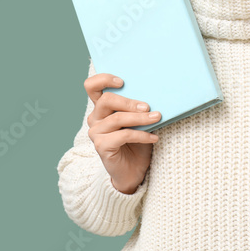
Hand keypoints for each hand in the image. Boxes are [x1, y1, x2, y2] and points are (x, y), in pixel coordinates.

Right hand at [85, 72, 161, 193]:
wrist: (133, 171)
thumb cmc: (137, 143)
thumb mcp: (139, 121)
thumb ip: (138, 108)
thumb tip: (154, 93)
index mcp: (102, 108)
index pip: (92, 86)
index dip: (103, 79)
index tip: (122, 81)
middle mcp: (95, 118)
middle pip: (106, 100)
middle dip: (129, 102)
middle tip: (148, 107)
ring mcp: (96, 133)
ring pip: (117, 118)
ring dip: (140, 118)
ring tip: (157, 118)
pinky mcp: (101, 146)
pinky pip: (123, 135)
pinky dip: (141, 135)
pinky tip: (154, 137)